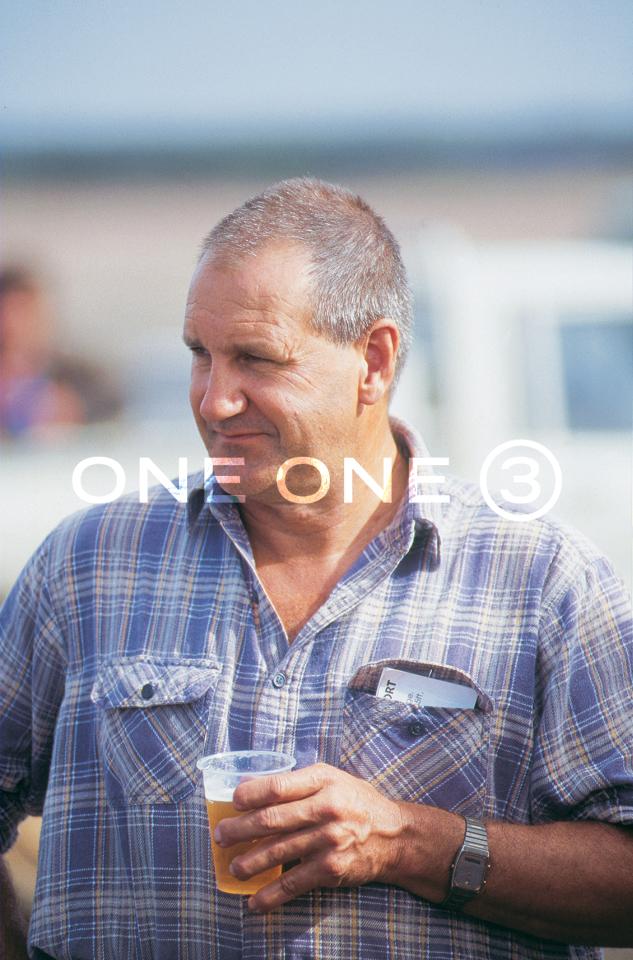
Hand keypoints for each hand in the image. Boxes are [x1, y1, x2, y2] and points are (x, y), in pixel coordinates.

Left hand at [213, 762, 406, 911]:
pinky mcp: (331, 869)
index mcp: (323, 780)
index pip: (278, 786)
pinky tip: (255, 902)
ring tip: (234, 867)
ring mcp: (328, 840)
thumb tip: (248, 785)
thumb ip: (295, 782)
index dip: (250, 794)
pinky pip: (293, 883)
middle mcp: (326, 808)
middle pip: (272, 819)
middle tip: (221, 836)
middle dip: (240, 830)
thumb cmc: (355, 801)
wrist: (394, 835)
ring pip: (277, 852)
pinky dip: (270, 895)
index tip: (232, 801)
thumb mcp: (330, 779)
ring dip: (249, 862)